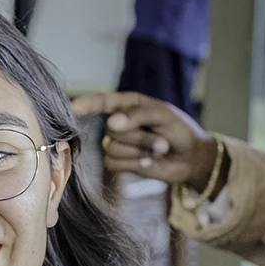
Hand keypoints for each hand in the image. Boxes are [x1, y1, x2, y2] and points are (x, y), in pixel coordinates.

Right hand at [68, 91, 220, 189]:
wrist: (191, 159)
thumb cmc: (180, 131)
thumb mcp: (163, 116)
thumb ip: (137, 115)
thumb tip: (111, 123)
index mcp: (128, 105)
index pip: (102, 101)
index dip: (86, 104)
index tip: (72, 108)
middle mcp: (119, 123)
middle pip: (113, 130)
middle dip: (140, 137)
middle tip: (163, 141)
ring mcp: (117, 143)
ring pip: (113, 147)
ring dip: (140, 151)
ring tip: (160, 150)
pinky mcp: (118, 162)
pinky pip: (114, 162)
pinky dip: (134, 163)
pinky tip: (149, 162)